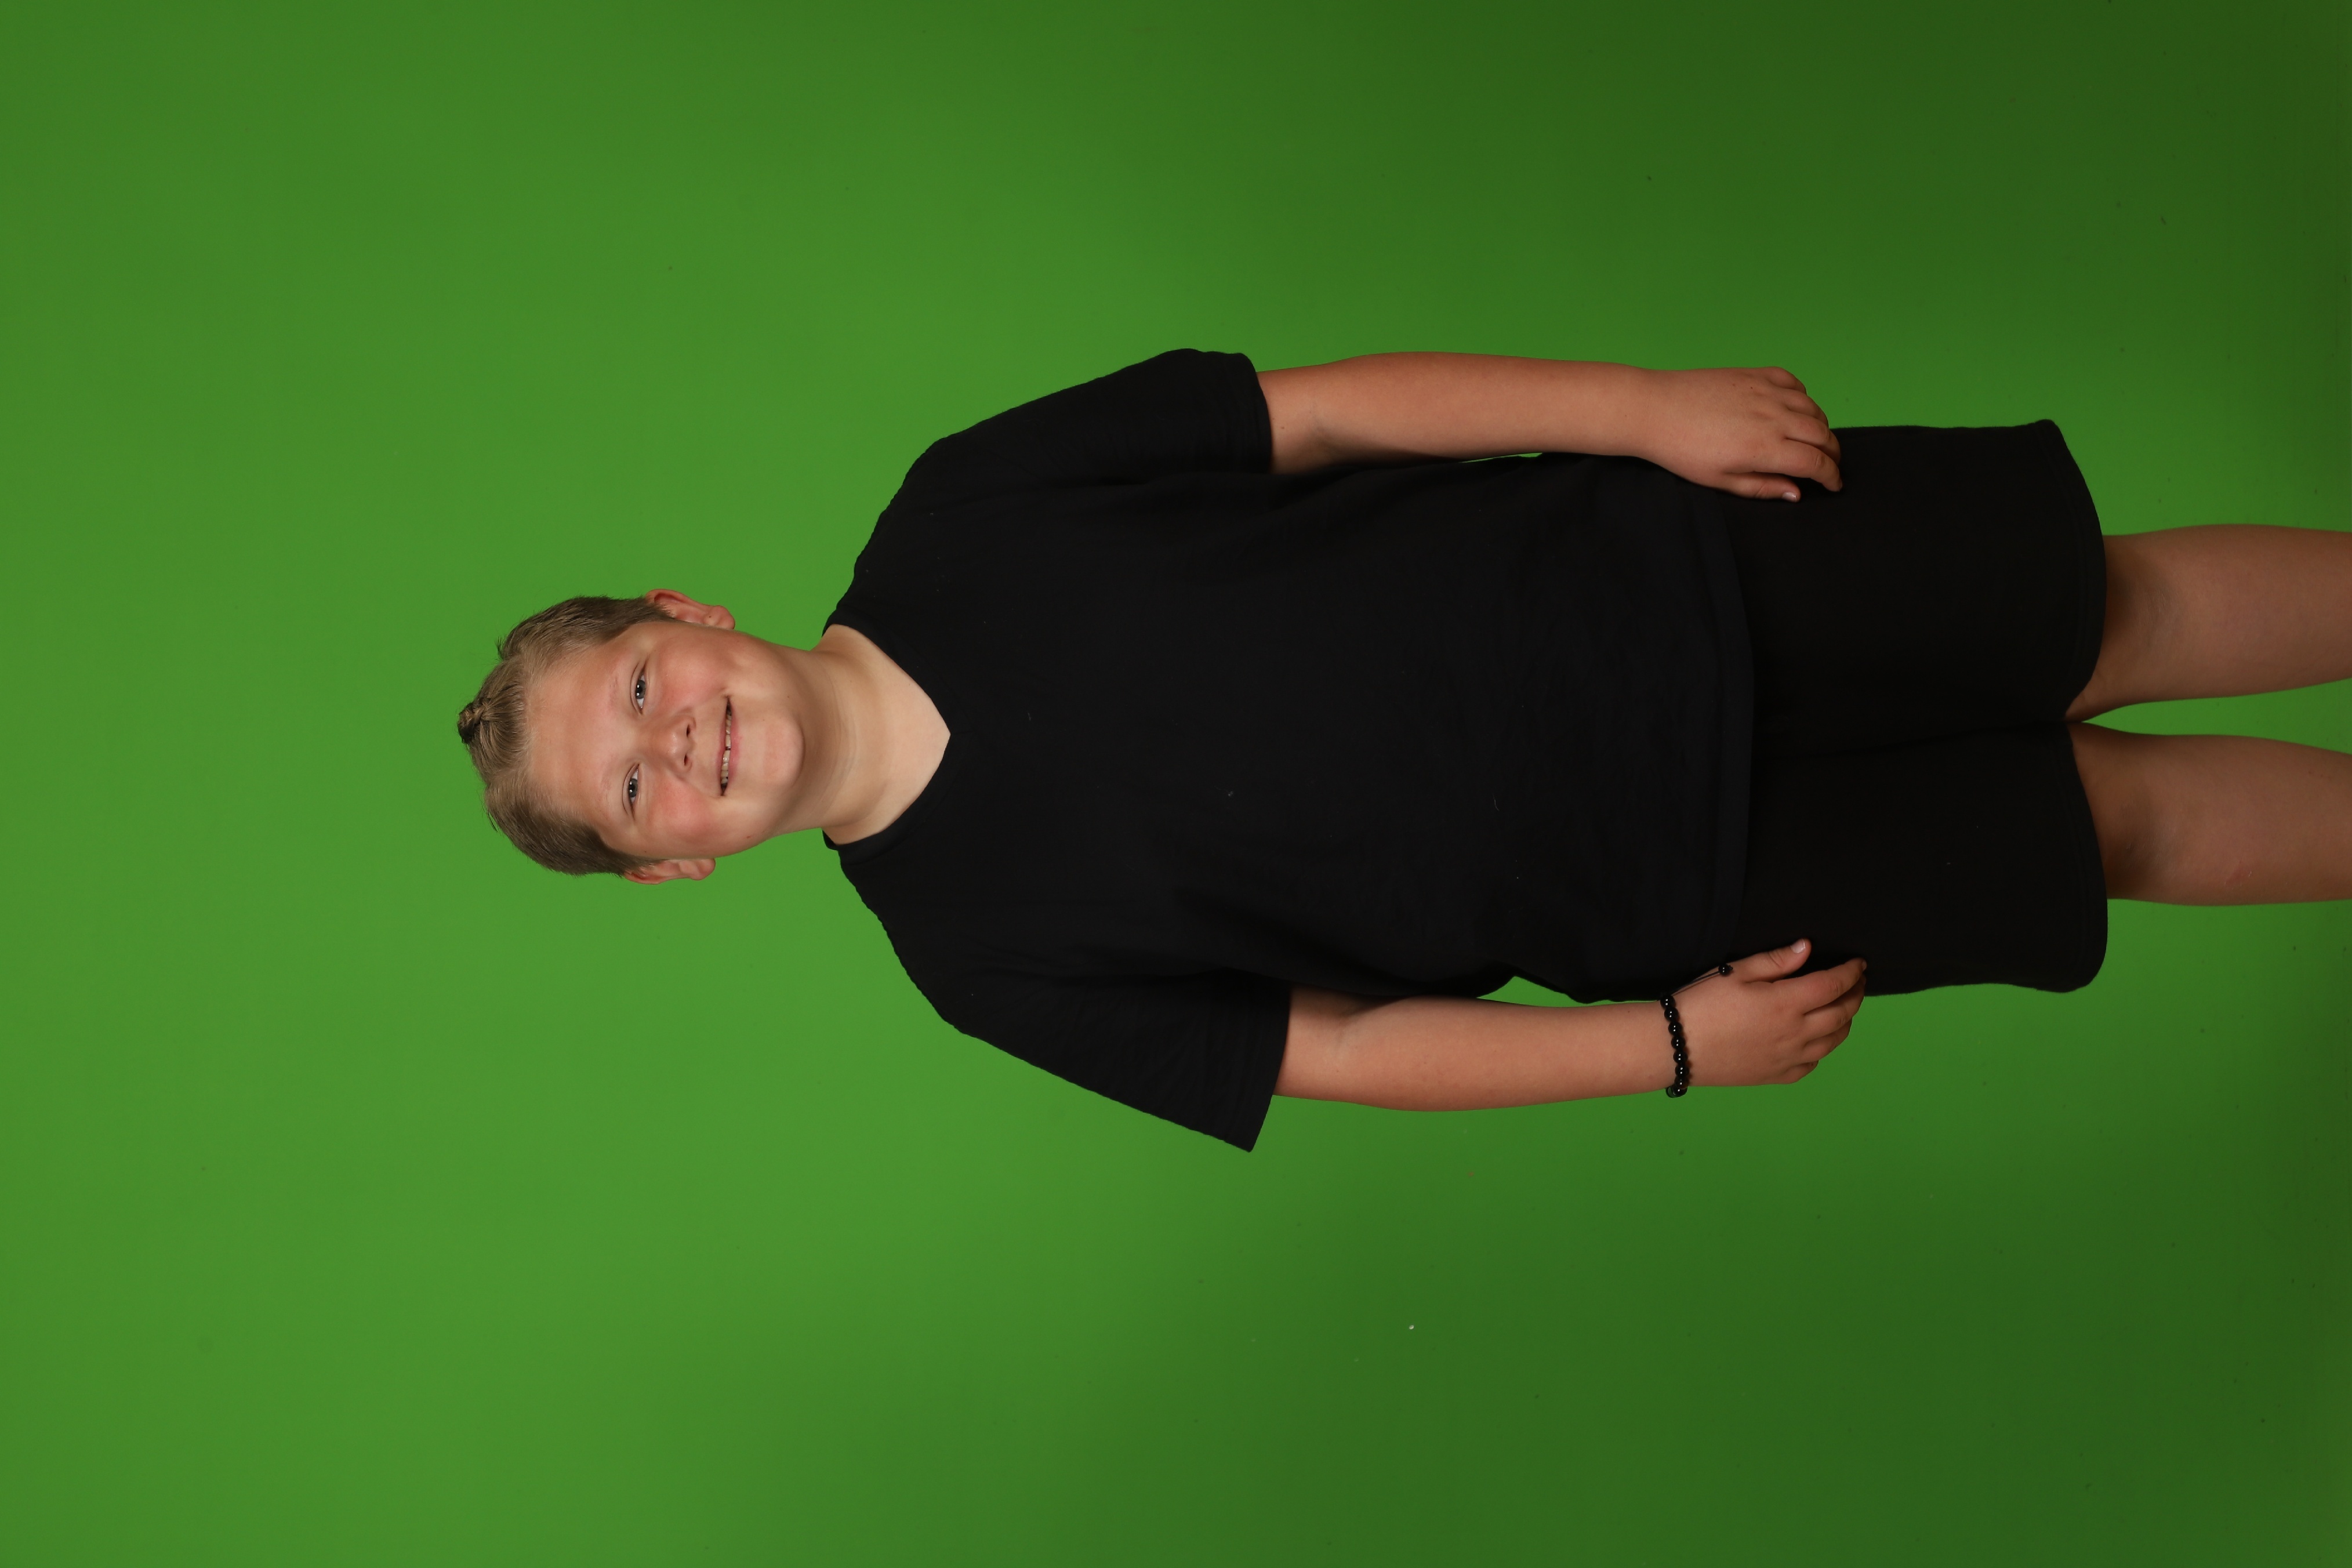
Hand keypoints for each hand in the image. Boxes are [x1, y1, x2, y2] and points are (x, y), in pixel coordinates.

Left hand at [1633, 367, 1842, 500]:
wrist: (1655, 410)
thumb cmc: (1682, 450)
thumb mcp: (1720, 481)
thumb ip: (1763, 487)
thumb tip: (1797, 492)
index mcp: (1766, 448)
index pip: (1816, 462)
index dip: (1831, 475)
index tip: (1834, 484)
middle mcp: (1774, 417)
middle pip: (1822, 434)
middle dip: (1833, 453)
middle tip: (1830, 464)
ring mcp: (1766, 392)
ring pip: (1813, 409)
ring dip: (1821, 426)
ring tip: (1815, 440)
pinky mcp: (1755, 374)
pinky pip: (1793, 382)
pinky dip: (1803, 397)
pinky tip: (1796, 408)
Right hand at [1671, 939, 1864, 1085]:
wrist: (1676, 1046)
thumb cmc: (1701, 1004)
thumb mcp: (1735, 972)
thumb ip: (1776, 961)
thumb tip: (1807, 948)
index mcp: (1786, 1004)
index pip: (1834, 985)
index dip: (1851, 972)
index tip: (1858, 963)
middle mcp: (1796, 1034)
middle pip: (1842, 1013)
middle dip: (1855, 994)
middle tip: (1857, 982)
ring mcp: (1789, 1058)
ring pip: (1834, 1041)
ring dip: (1846, 1021)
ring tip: (1843, 1007)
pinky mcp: (1777, 1076)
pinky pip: (1813, 1063)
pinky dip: (1823, 1048)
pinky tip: (1817, 1038)